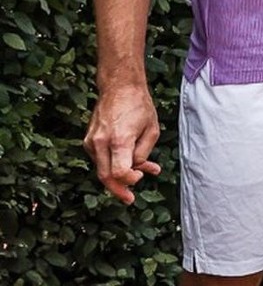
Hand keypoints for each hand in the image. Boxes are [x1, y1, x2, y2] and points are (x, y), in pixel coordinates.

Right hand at [83, 84, 161, 203]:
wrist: (119, 86)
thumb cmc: (138, 105)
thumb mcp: (151, 130)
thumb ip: (144, 154)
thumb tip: (138, 169)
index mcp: (119, 140)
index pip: (119, 173)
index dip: (130, 181)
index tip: (140, 177)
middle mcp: (101, 142)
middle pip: (105, 177)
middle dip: (119, 190)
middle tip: (130, 198)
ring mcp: (92, 141)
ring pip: (102, 169)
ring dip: (118, 175)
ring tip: (140, 171)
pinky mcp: (88, 140)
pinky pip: (99, 160)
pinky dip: (111, 164)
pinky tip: (127, 160)